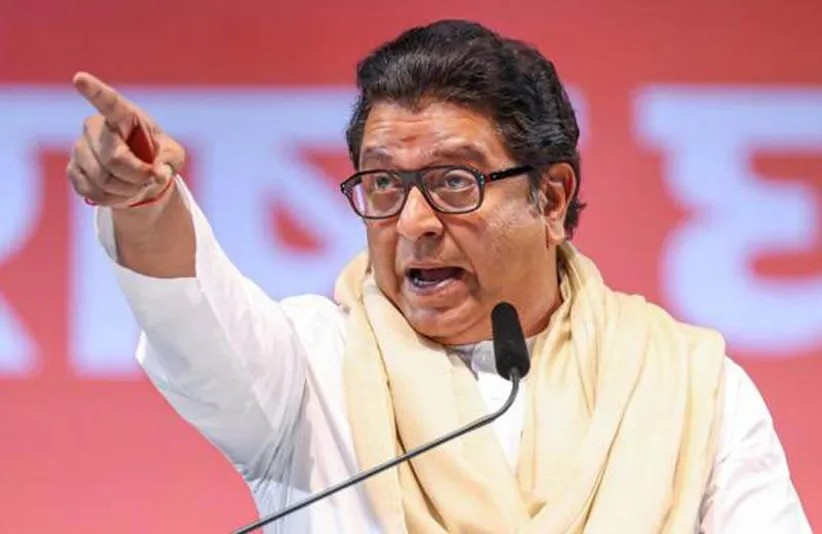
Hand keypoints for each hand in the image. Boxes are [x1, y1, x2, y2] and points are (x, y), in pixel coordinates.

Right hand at [66, 72, 185, 208]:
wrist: (140, 177)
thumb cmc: (157, 157)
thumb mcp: (173, 156)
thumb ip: (170, 161)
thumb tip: (157, 173)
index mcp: (123, 115)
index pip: (109, 102)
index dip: (94, 91)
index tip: (79, 78)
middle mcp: (95, 126)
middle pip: (114, 159)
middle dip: (138, 177)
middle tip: (149, 180)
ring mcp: (80, 148)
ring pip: (103, 179)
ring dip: (127, 191)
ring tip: (135, 186)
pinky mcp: (72, 170)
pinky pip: (92, 192)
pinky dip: (113, 199)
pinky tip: (120, 192)